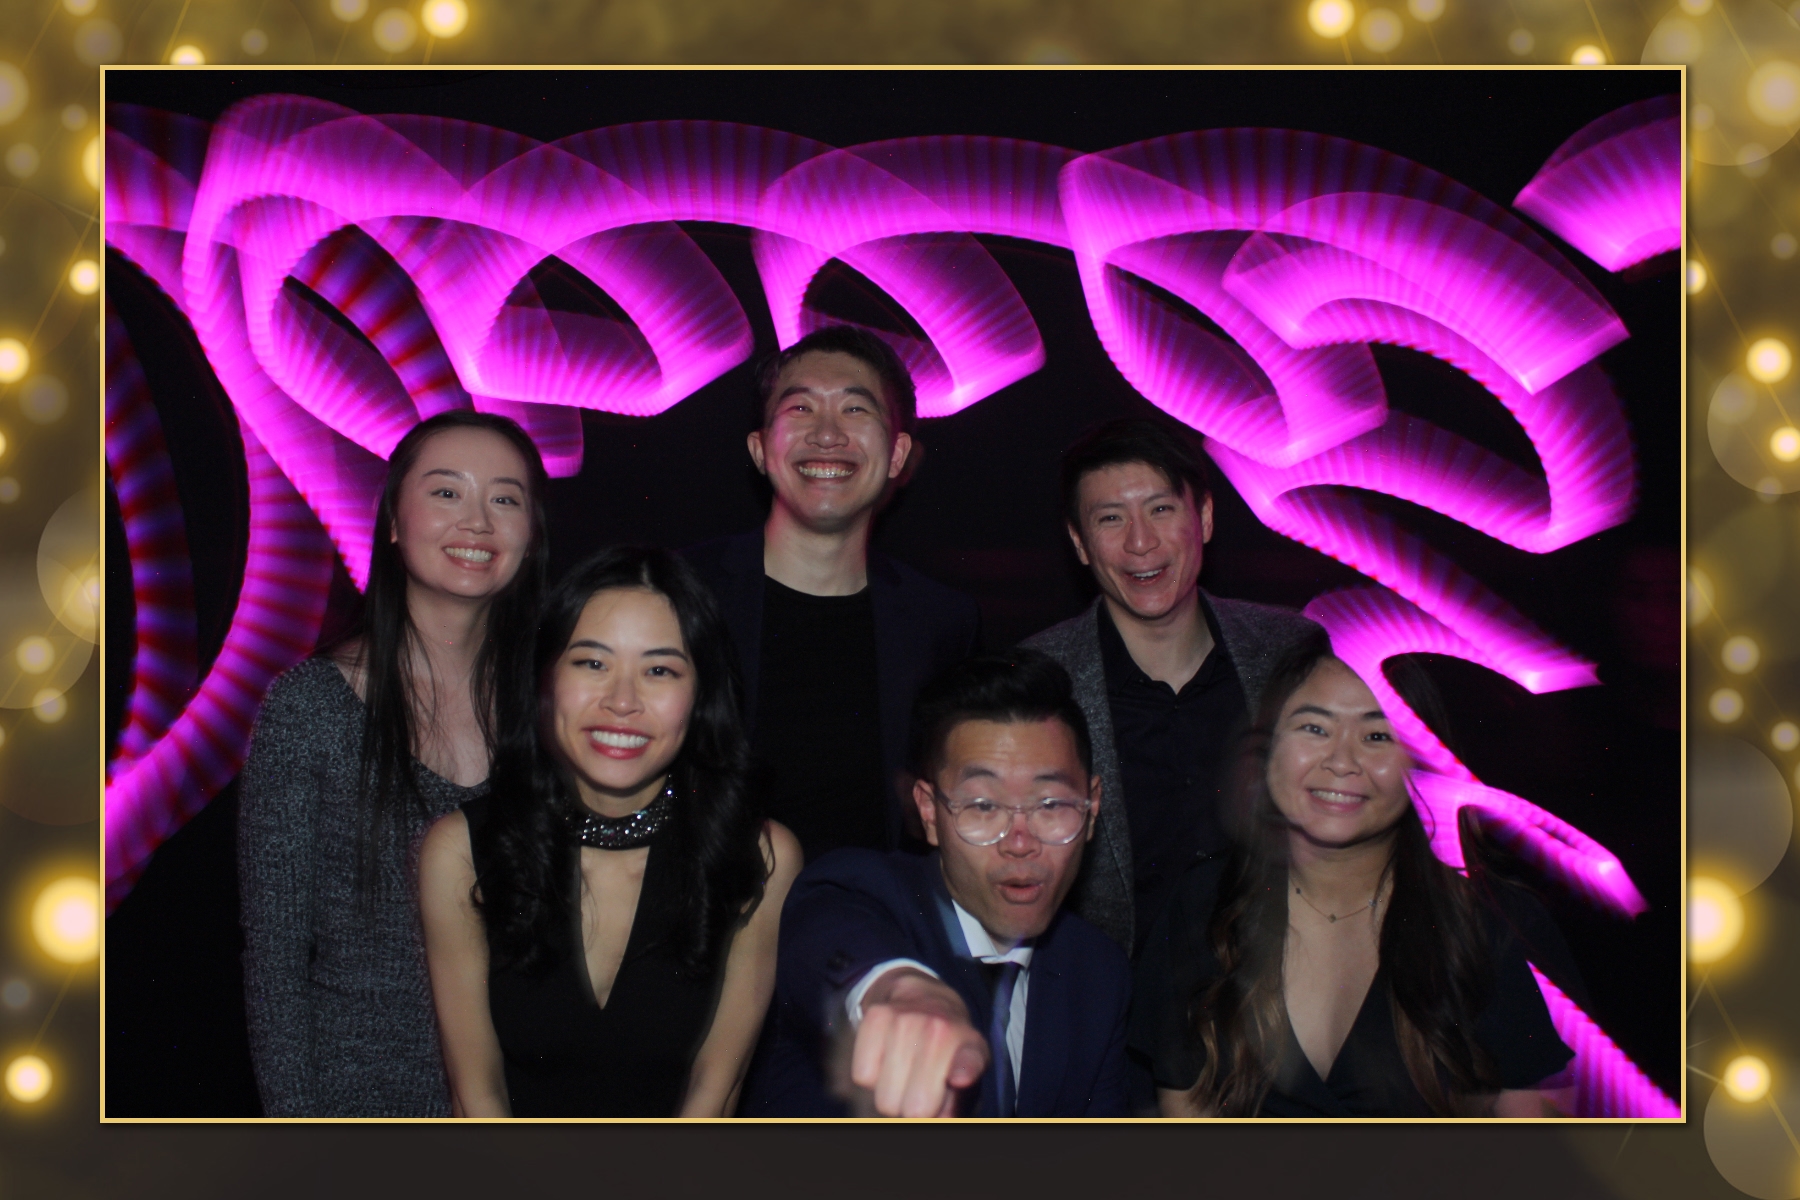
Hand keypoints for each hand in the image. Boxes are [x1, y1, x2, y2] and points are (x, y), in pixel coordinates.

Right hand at [848, 968, 989, 1116]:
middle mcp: (939, 1028)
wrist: (925, 997)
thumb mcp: (966, 1076)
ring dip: (892, 1094)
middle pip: (914, 1110)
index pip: (969, 1061)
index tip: (959, 1078)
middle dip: (914, 1108)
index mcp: (970, 1046)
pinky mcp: (875, 1015)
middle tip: (920, 1088)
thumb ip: (957, 1102)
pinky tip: (886, 1058)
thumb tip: (939, 1117)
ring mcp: (905, 1019)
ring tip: (904, 1072)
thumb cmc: (948, 1050)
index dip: (964, 1071)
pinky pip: (863, 1077)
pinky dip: (871, 1076)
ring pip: (885, 1098)